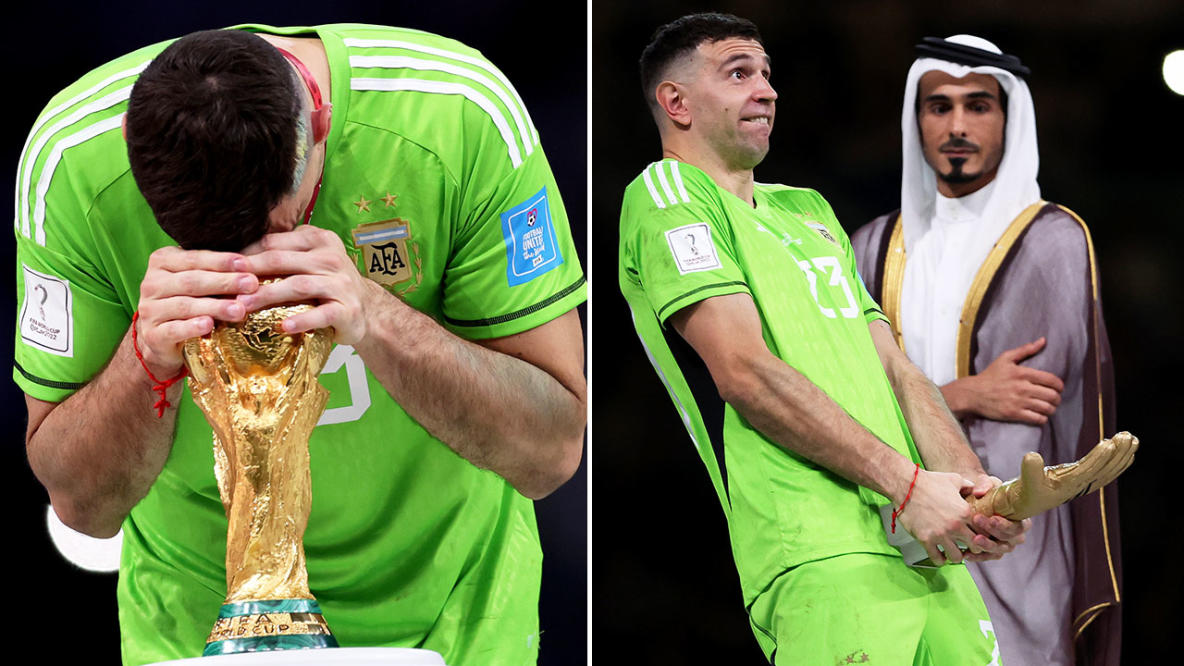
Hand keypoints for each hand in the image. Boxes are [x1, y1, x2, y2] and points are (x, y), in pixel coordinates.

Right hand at [136, 246, 256, 375]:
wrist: (162, 338)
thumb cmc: (189, 301)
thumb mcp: (199, 281)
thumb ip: (216, 270)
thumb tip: (253, 261)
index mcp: (162, 262)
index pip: (194, 258)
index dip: (221, 261)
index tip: (247, 264)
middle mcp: (151, 283)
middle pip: (192, 281)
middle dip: (224, 282)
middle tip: (251, 284)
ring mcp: (149, 309)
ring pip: (184, 305)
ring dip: (214, 306)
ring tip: (239, 310)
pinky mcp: (152, 335)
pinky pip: (173, 330)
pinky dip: (191, 327)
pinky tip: (208, 325)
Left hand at [236, 226, 374, 344]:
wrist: (368, 310)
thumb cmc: (330, 284)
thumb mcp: (311, 260)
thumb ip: (285, 252)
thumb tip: (235, 255)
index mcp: (318, 240)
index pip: (275, 242)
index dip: (246, 254)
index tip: (223, 267)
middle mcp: (331, 258)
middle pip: (282, 261)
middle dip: (250, 273)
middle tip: (226, 285)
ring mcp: (341, 283)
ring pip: (298, 285)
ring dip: (267, 296)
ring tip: (243, 307)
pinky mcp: (347, 309)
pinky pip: (321, 314)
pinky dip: (300, 320)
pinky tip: (282, 327)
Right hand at [896, 469, 978, 564]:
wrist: (906, 486)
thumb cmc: (929, 481)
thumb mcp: (954, 479)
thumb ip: (968, 486)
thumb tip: (974, 489)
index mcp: (965, 512)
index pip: (984, 531)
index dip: (983, 535)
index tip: (976, 536)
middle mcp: (956, 526)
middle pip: (975, 547)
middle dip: (972, 548)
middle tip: (967, 547)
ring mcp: (941, 534)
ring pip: (957, 557)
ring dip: (956, 556)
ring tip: (952, 552)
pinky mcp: (926, 539)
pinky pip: (937, 558)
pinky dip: (939, 560)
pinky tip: (939, 555)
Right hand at [946, 337, 1063, 423]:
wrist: (973, 393)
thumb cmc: (990, 375)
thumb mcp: (1005, 358)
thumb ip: (1026, 349)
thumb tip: (1043, 340)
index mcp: (1022, 373)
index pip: (1051, 380)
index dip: (1059, 385)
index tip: (1058, 388)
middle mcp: (1022, 388)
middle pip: (1052, 396)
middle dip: (1057, 398)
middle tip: (1055, 399)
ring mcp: (1018, 402)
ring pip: (1046, 408)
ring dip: (1051, 409)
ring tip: (1049, 408)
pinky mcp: (1013, 414)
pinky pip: (1037, 419)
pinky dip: (1043, 418)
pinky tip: (1040, 416)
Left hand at [961, 473, 1029, 561]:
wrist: (973, 499)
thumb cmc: (986, 491)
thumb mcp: (987, 483)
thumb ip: (985, 483)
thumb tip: (979, 492)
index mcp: (1020, 518)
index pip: (1019, 526)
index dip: (1006, 525)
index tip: (992, 518)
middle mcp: (1014, 534)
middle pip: (1009, 539)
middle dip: (994, 532)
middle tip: (978, 521)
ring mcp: (1004, 543)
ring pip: (999, 550)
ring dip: (987, 545)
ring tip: (974, 539)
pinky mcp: (991, 550)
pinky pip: (987, 557)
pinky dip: (978, 556)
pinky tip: (967, 553)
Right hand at [969, 432, 1138, 519]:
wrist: (1024, 505)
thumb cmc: (1024, 494)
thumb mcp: (1024, 482)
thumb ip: (1029, 470)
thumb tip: (1032, 455)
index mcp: (1066, 487)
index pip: (1086, 472)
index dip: (1098, 459)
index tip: (1109, 444)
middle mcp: (1079, 486)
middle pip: (1104, 470)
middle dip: (1117, 454)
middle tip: (1127, 436)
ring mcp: (1083, 483)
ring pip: (1108, 470)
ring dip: (1121, 455)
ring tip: (1132, 438)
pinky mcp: (1082, 480)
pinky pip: (1105, 471)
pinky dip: (1117, 462)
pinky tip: (1126, 452)